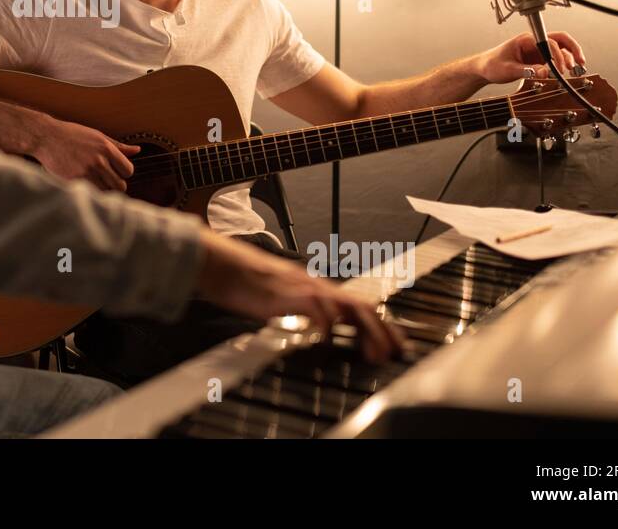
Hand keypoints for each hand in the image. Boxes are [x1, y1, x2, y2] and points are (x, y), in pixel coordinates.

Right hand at [31, 115, 140, 192]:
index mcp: (106, 148)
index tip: (116, 171)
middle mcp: (98, 161)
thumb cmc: (72, 135)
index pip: (128, 170)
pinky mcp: (74, 181)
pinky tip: (83, 182)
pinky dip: (90, 191)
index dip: (124, 173)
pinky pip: (90, 194)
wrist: (46, 137)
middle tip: (106, 179)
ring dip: (102, 189)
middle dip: (115, 184)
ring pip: (106, 192)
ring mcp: (86, 172)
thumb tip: (137, 150)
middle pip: (120, 185)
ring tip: (93, 180)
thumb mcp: (97, 136)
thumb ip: (118, 146)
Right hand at [195, 232, 404, 362]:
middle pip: (361, 305)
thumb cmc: (242, 279)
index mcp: (314, 287)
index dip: (380, 324)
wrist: (219, 262)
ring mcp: (303, 287)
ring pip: (348, 306)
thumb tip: (314, 325)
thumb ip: (299, 308)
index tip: (394, 343)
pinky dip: (327, 328)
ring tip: (375, 354)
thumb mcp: (279, 296)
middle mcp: (315, 285)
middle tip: (397, 352)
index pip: (357, 304)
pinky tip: (329, 343)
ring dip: (366, 331)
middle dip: (384, 330)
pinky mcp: (288, 294)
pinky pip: (317, 311)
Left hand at [474, 30, 586, 83]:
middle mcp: (534, 42)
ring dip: (570, 58)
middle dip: (573, 50)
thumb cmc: (492, 65)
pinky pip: (555, 59)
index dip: (557, 54)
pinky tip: (566, 74)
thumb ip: (527, 71)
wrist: (483, 68)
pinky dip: (563, 65)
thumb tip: (545, 72)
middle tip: (580, 62)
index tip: (560, 68)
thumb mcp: (507, 70)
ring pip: (561, 49)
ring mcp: (537, 50)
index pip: (549, 41)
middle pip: (560, 40)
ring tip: (575, 71)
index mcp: (526, 40)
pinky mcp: (538, 59)